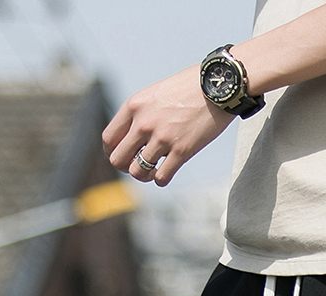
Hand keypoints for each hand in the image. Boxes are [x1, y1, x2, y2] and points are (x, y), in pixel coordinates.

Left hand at [102, 66, 234, 186]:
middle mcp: (144, 123)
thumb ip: (141, 113)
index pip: (109, 139)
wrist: (216, 86)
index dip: (113, 152)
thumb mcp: (155, 94)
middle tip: (139, 165)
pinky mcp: (181, 151)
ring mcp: (162, 138)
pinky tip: (167, 172)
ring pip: (138, 172)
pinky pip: (161, 177)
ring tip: (154, 169)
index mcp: (134, 106)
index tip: (124, 155)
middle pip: (118, 160)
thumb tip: (134, 137)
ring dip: (145, 175)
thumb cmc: (189, 88)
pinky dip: (161, 179)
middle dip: (126, 166)